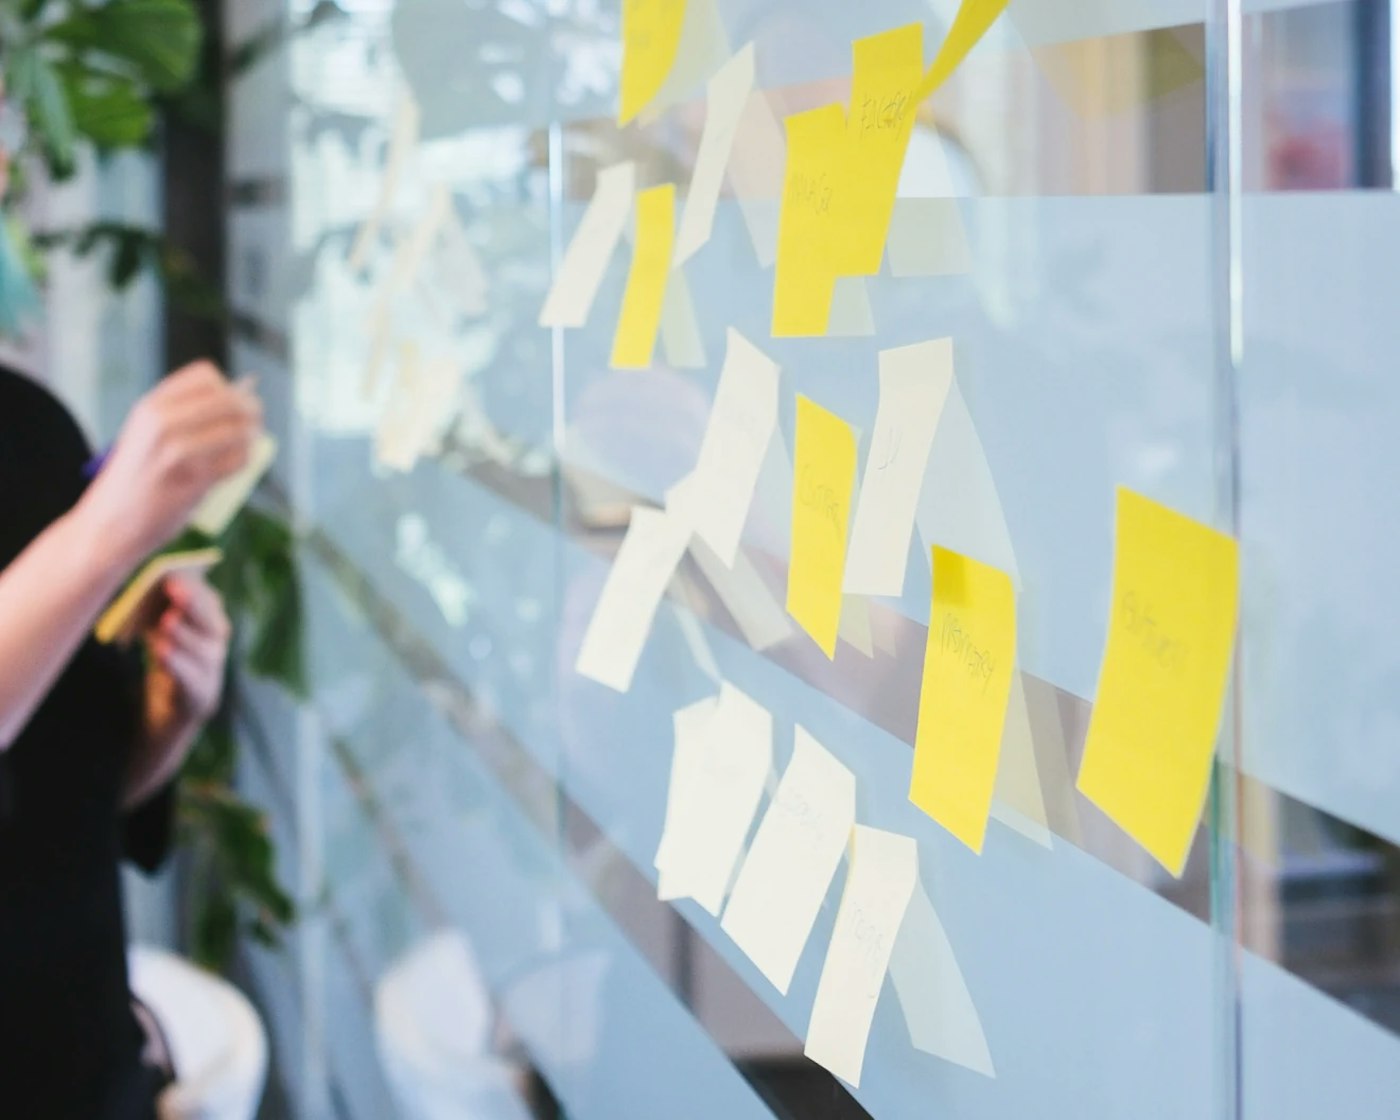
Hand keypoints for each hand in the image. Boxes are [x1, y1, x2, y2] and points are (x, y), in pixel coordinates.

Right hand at [78, 361, 261, 566]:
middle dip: (249, 410)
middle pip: (229, 400)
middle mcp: (161, 423)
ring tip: (245, 445)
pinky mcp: (193, 481)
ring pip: (239, 429)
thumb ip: (184, 415)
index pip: (206, 375)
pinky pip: (238, 460)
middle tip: (254, 423)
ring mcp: (177, 451)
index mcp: (149, 406)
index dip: (227, 388)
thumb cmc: (135, 479)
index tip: (230, 404)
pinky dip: (243, 461)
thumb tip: (245, 397)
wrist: (107, 525)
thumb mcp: (144, 435)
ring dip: (250, 437)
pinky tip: (233, 465)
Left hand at [147, 575, 230, 726]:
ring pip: (204, 650)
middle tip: (173, 589)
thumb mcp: (162, 631)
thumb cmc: (167, 658)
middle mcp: (217, 645)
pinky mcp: (200, 696)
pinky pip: (191, 679)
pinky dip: (178, 665)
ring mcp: (212, 671)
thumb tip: (148, 588)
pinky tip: (163, 651)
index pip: (210, 602)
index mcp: (211, 624)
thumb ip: (161, 611)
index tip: (172, 574)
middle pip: (211, 623)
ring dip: (184, 634)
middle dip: (192, 604)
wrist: (173, 706)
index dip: (193, 588)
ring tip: (167, 621)